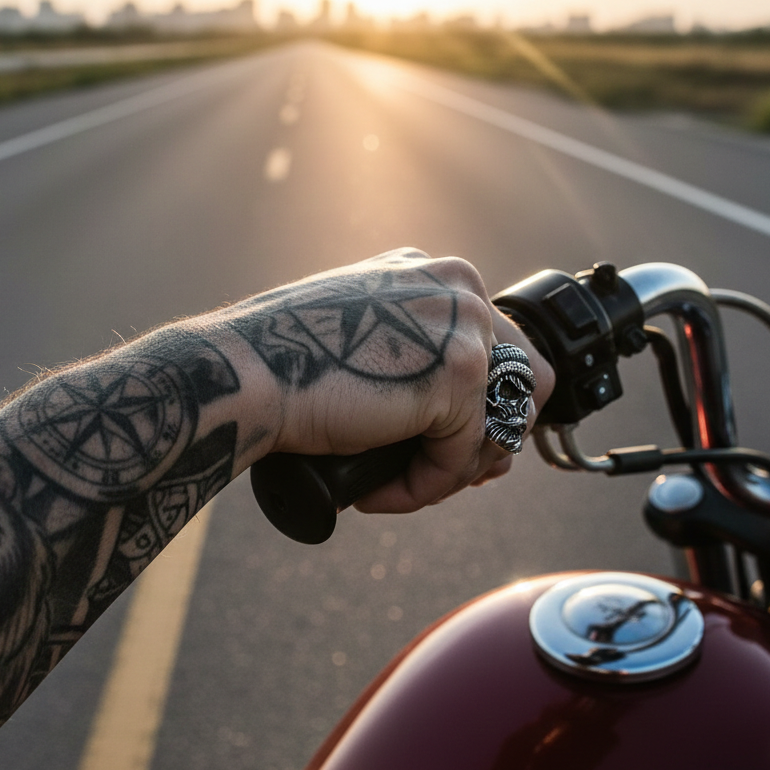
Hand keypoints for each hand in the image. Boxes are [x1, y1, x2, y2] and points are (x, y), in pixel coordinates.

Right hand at [227, 249, 553, 512]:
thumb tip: (456, 413)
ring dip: (455, 469)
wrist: (245, 373)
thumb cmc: (281, 363)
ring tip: (399, 486)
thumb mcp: (358, 338)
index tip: (441, 448)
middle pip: (524, 383)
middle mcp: (460, 287)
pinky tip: (374, 494)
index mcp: (436, 275)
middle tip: (441, 474)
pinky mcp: (462, 374)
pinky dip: (422, 489)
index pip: (498, 348)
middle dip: (488, 438)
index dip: (479, 410)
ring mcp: (466, 325)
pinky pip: (463, 458)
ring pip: (504, 426)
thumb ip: (406, 352)